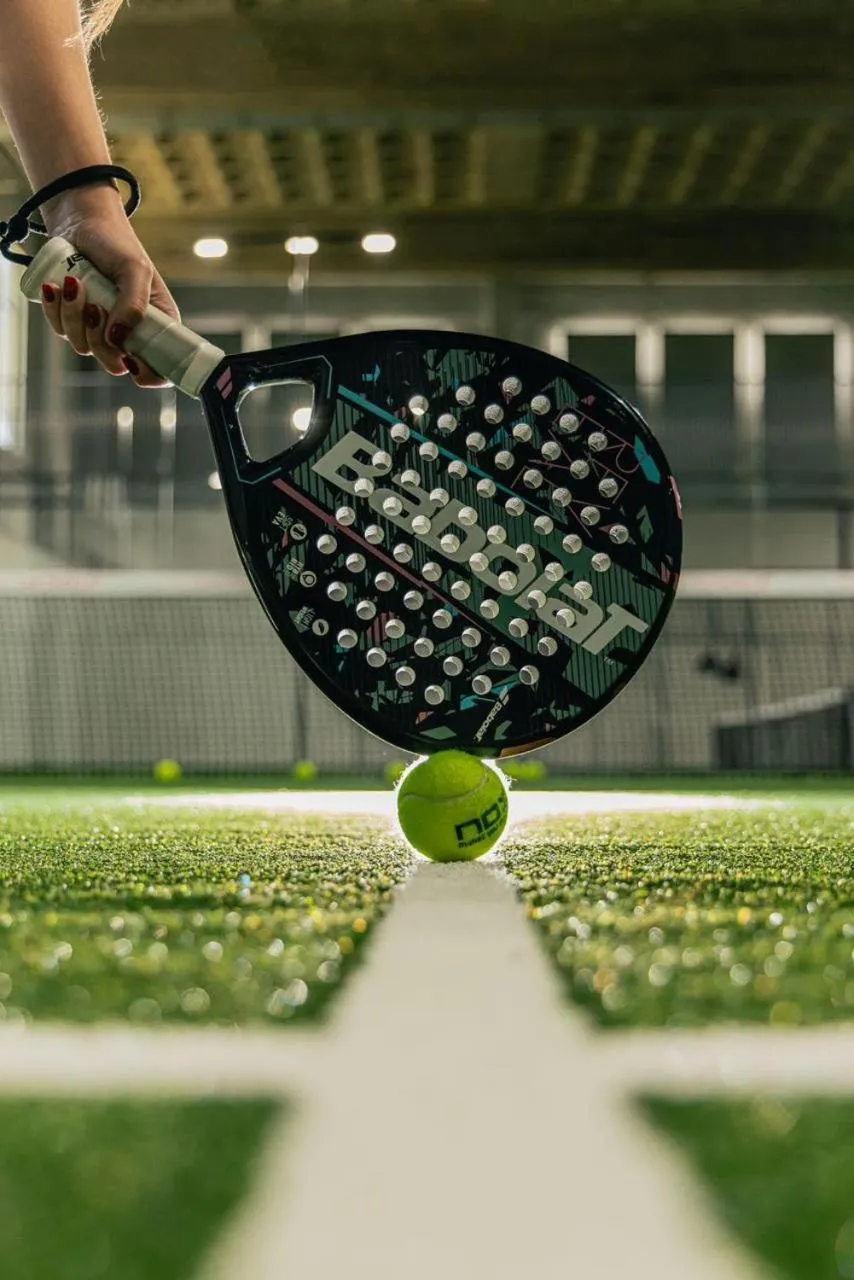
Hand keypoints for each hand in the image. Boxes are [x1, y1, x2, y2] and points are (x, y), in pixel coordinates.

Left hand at [39, 186, 179, 388]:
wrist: (81, 220)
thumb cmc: (117, 242)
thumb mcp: (135, 268)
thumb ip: (134, 304)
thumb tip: (118, 340)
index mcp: (156, 325)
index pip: (160, 368)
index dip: (147, 373)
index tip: (130, 357)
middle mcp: (129, 332)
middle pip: (115, 364)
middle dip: (99, 340)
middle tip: (96, 307)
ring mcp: (100, 328)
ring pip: (84, 348)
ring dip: (74, 316)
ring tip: (75, 282)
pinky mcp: (74, 319)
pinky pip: (62, 331)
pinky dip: (55, 309)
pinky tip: (56, 285)